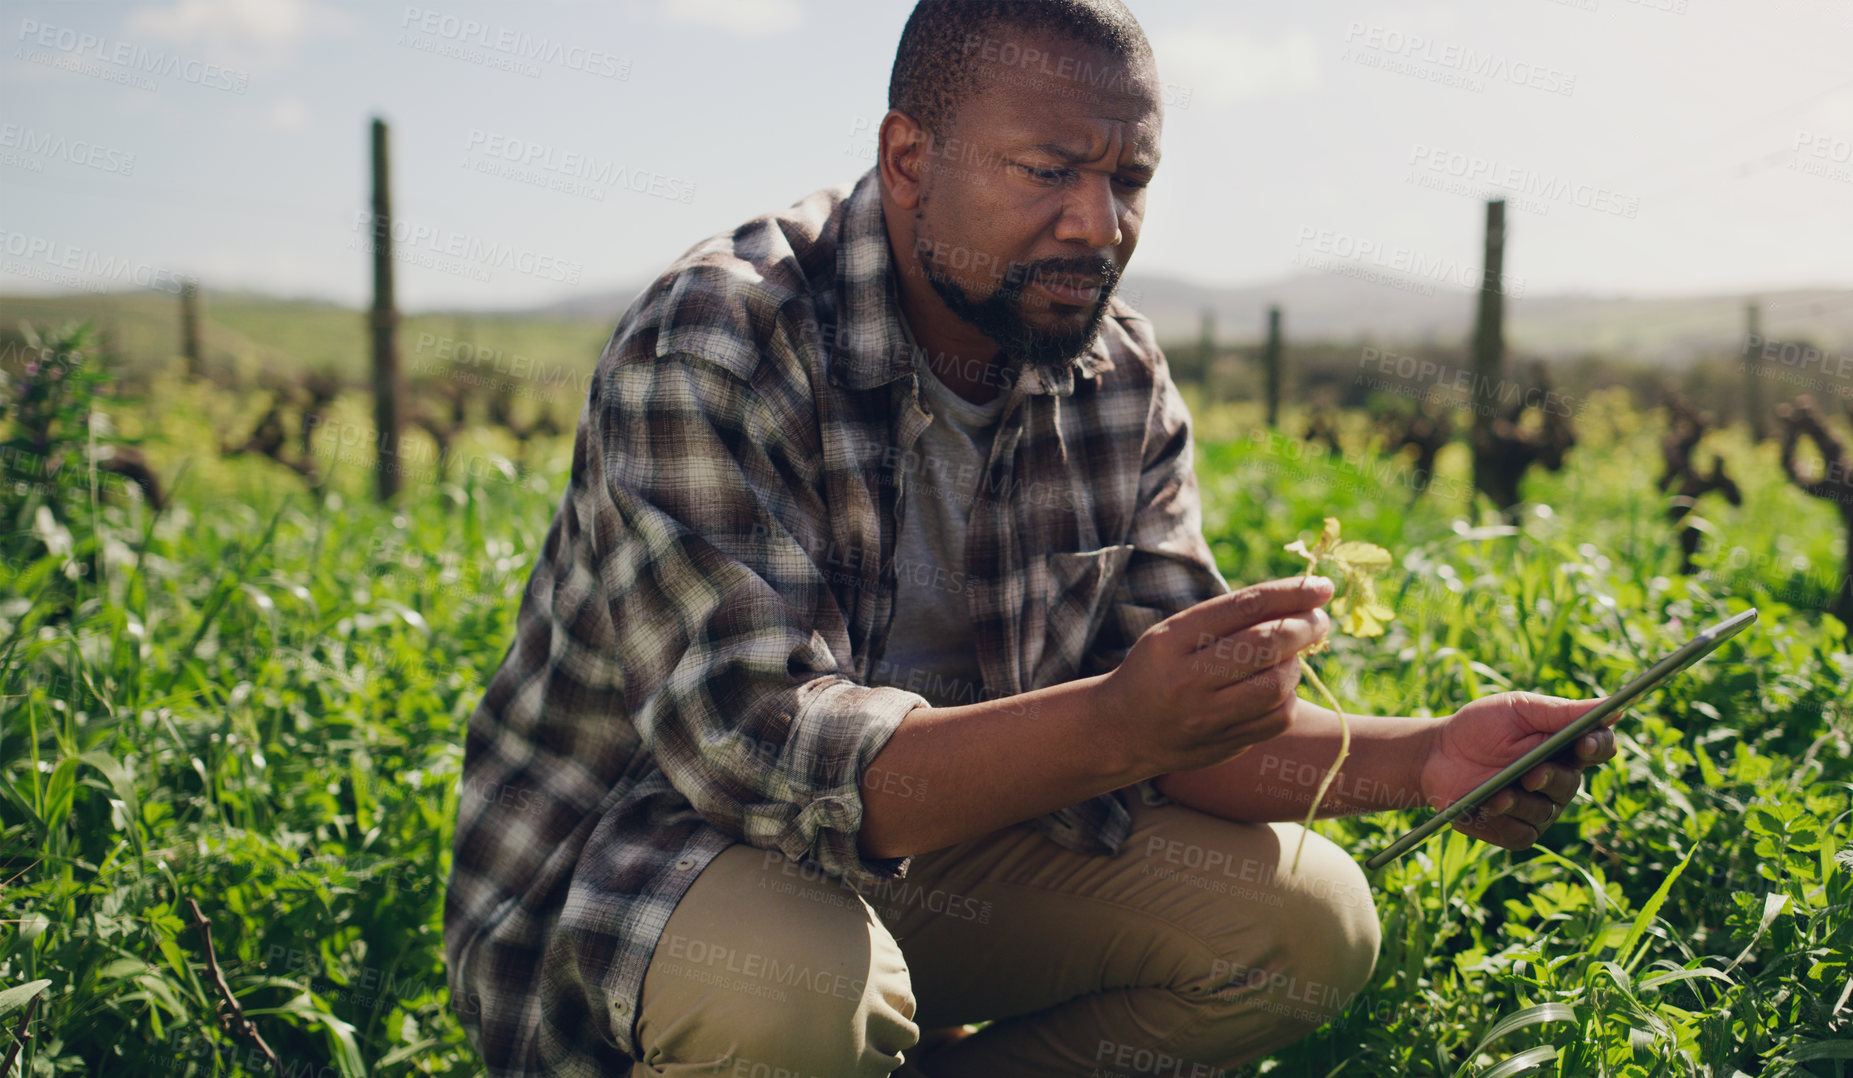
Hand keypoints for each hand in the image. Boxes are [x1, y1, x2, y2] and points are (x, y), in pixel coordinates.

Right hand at [1100, 576, 1332, 775]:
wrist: (1121, 729)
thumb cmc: (1159, 668)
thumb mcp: (1175, 633)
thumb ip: (1227, 619)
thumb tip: (1299, 601)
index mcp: (1172, 639)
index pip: (1244, 607)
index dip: (1292, 593)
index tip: (1322, 587)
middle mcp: (1187, 679)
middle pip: (1265, 645)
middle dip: (1304, 627)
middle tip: (1319, 620)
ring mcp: (1205, 717)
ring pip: (1277, 686)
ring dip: (1296, 665)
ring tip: (1291, 657)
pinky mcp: (1223, 745)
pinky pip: (1276, 720)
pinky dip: (1288, 698)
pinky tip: (1279, 687)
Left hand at [1419, 691, 1620, 849]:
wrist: (1436, 755)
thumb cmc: (1479, 726)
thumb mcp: (1518, 710)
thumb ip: (1561, 712)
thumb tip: (1612, 708)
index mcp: (1565, 746)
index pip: (1599, 747)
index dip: (1597, 746)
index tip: (1584, 743)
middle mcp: (1558, 780)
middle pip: (1572, 784)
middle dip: (1552, 778)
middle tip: (1531, 774)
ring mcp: (1538, 808)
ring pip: (1545, 812)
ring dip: (1520, 802)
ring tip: (1496, 794)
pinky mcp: (1514, 831)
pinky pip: (1521, 834)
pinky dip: (1502, 822)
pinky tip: (1484, 808)